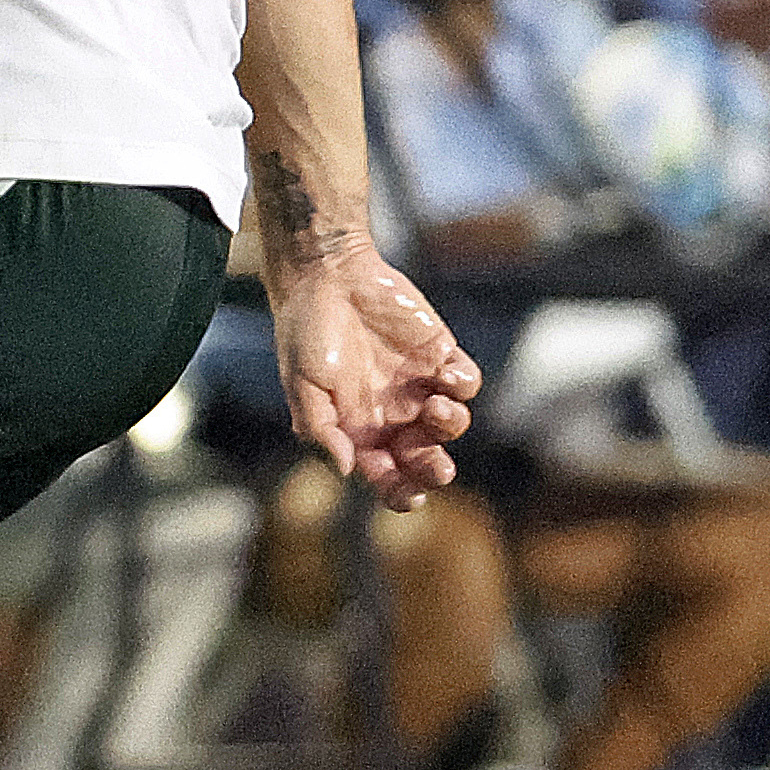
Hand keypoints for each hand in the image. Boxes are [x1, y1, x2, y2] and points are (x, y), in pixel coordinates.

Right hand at [270, 239, 478, 508]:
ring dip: (450, 426)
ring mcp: (417, 384)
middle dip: (433, 470)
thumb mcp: (303, 384)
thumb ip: (321, 429)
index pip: (384, 473)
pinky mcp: (439, 353)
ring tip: (435, 408)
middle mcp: (391, 413)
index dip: (399, 491)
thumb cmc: (306, 330)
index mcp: (357, 428)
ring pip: (451, 424)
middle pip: (423, 457)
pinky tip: (445, 374)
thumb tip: (348, 470)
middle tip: (436, 467)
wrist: (326, 273)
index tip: (409, 496)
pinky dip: (464, 385)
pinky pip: (466, 382)